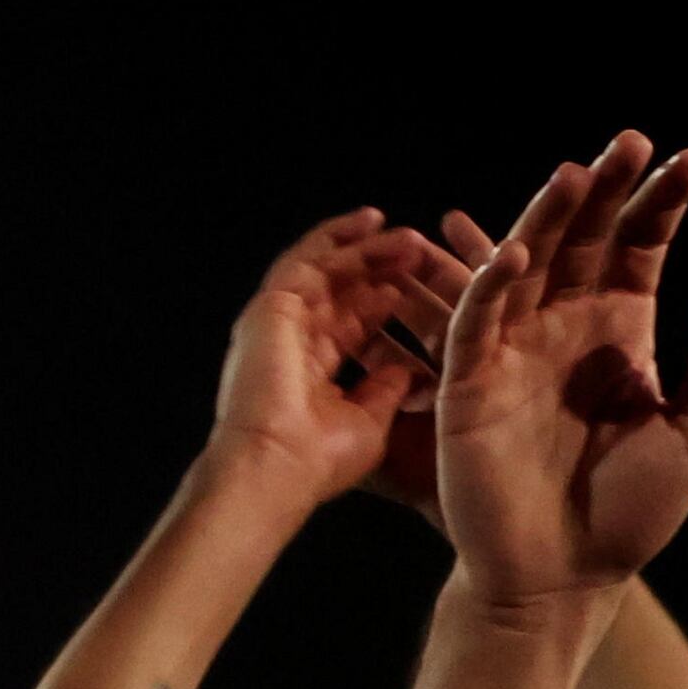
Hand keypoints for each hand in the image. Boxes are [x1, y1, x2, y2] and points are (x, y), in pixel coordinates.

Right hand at [205, 208, 465, 505]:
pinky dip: (337, 239)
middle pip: (338, 293)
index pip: (350, 325)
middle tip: (416, 248)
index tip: (415, 286)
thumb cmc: (318, 460)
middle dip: (378, 268)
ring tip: (406, 234)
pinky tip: (369, 223)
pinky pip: (305, 261)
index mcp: (310, 371)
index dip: (382, 303)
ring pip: (324, 271)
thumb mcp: (372, 419)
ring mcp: (277, 323)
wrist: (276, 465)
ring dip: (366, 249)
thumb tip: (408, 366)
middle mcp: (290, 342)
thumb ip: (387, 388)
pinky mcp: (271, 308)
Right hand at [434, 132, 687, 611]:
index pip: (640, 248)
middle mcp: (564, 329)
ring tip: (576, 173)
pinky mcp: (468, 383)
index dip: (664, 204)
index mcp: (619, 332)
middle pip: (583, 239)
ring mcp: (513, 350)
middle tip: (630, 141)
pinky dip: (493, 283)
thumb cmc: (633, 511)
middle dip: (605, 189)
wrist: (564, 574)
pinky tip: (522, 251)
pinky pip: (477, 321)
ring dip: (547, 218)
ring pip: (526, 265)